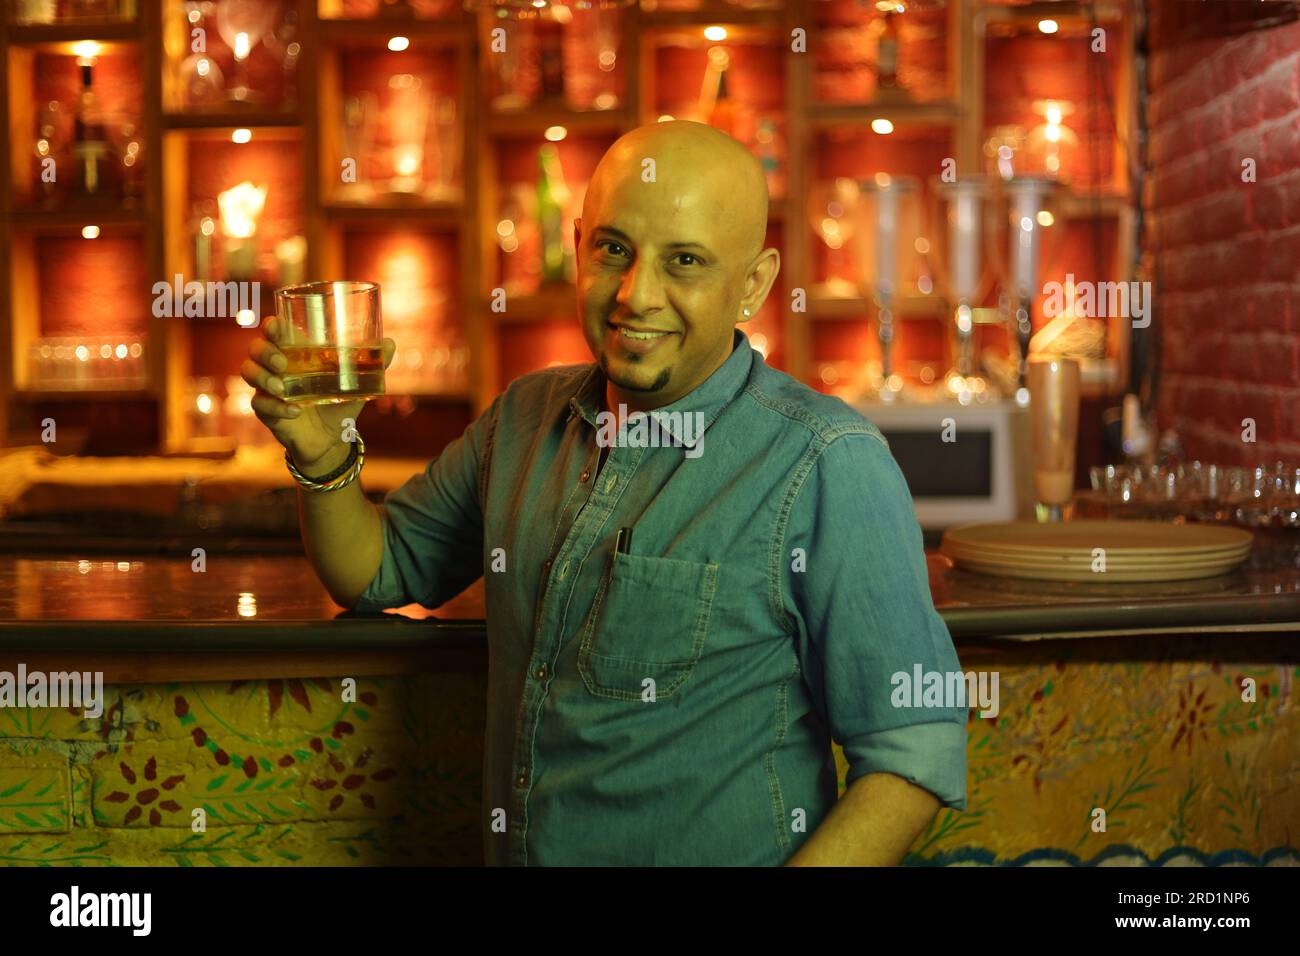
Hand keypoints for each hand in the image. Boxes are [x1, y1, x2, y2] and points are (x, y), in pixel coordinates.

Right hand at [241, 316, 395, 474]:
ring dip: (263, 377)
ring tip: (282, 388)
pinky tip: (294, 412)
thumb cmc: (339, 405)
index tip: (276, 326)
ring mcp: (268, 389)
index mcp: (296, 354)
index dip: (270, 326)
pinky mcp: (267, 412)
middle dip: (264, 352)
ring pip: (249, 373)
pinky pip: (260, 405)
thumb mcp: (358, 385)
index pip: (274, 332)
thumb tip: (390, 343)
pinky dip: (276, 407)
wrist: (332, 440)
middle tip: (283, 363)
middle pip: (255, 349)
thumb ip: (373, 364)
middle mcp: (277, 369)